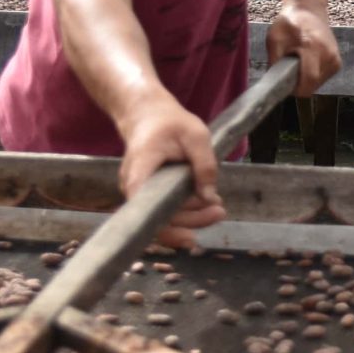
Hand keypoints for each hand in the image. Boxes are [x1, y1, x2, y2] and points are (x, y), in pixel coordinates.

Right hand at [116, 92, 222, 250]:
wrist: (147, 114)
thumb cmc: (170, 122)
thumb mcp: (196, 136)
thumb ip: (205, 165)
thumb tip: (209, 197)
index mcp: (141, 169)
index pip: (147, 208)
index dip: (167, 228)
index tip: (190, 237)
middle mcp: (134, 186)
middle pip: (159, 218)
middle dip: (192, 221)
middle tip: (220, 212)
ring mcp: (139, 191)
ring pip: (163, 216)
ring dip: (191, 216)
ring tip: (217, 206)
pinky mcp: (147, 193)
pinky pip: (164, 208)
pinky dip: (185, 209)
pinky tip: (204, 201)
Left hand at [266, 0, 341, 95]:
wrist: (309, 10)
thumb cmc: (290, 22)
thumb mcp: (274, 38)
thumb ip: (274, 61)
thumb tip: (273, 83)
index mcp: (312, 46)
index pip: (309, 80)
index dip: (296, 89)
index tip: (286, 86)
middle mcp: (328, 54)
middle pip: (313, 85)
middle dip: (299, 84)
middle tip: (289, 72)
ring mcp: (335, 59)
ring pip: (318, 83)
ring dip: (306, 79)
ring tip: (299, 63)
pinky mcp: (337, 62)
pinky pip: (323, 78)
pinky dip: (313, 75)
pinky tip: (308, 62)